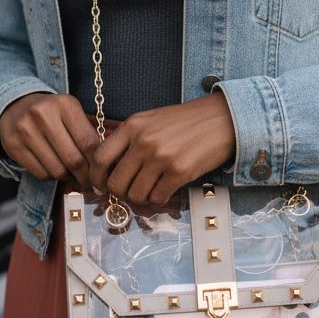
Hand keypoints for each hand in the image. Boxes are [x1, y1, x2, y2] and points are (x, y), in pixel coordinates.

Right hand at [0, 93, 99, 187]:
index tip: (101, 175)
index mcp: (65, 104)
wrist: (16, 105)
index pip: (88, 143)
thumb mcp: (71, 114)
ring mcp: (25, 129)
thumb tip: (104, 168)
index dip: (97, 164)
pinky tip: (54, 170)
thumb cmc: (52, 113)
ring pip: (57, 170)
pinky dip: (51, 177)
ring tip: (72, 177)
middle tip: (89, 184)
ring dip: (68, 179)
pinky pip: (40, 174)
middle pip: (73, 159)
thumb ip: (87, 135)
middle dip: (84, 177)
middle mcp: (43, 114)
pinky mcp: (13, 145)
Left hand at [87, 95, 235, 205]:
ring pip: (136, 194)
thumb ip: (130, 138)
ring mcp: (161, 157)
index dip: (96, 177)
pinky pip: (157, 198)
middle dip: (120, 193)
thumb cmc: (187, 120)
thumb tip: (111, 167)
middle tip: (129, 192)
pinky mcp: (179, 171)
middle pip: (115, 182)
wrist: (222, 118)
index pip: (100, 157)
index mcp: (133, 125)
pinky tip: (165, 190)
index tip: (100, 185)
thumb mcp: (151, 120)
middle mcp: (143, 141)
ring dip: (141, 198)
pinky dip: (159, 199)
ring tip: (151, 189)